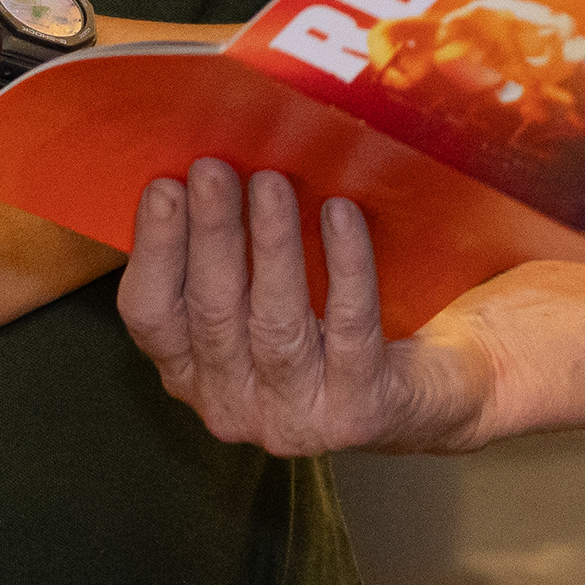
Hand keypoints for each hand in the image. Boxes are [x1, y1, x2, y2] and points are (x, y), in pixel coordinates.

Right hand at [117, 161, 500, 455]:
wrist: (431, 384)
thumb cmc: (331, 316)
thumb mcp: (264, 288)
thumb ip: (228, 248)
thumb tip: (204, 165)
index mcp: (190, 373)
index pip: (152, 315)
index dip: (154, 250)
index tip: (164, 185)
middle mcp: (229, 408)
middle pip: (212, 313)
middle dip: (212, 234)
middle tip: (213, 169)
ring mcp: (293, 418)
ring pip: (276, 324)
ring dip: (272, 245)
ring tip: (273, 182)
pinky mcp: (356, 413)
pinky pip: (349, 328)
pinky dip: (345, 265)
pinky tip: (342, 215)